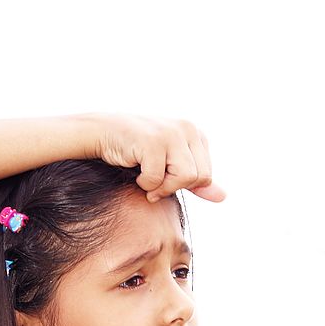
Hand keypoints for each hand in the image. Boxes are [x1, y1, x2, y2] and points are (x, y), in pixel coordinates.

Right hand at [90, 114, 226, 202]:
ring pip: (185, 178)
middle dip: (173, 186)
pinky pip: (158, 179)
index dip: (183, 184)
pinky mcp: (153, 141)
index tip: (163, 174)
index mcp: (195, 133)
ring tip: (145, 176)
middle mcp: (188, 128)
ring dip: (160, 186)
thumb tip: (223, 197)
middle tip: (153, 179)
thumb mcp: (170, 166)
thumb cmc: (136, 151)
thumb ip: (196, 181)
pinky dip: (144, 183)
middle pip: (199, 178)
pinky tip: (133, 167)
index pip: (206, 176)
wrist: (101, 133)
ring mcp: (171, 133)